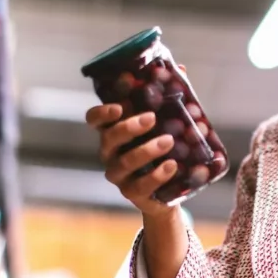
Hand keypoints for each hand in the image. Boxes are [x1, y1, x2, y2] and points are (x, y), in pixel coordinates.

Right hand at [86, 103, 178, 218]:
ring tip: (169, 141)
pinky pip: (141, 185)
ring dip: (147, 150)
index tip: (119, 108)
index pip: (95, 120)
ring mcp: (120, 175)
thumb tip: (182, 84)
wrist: (169, 189)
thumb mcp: (162, 127)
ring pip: (126, 162)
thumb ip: (164, 109)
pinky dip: (157, 175)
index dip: (102, 113)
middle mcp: (111, 153)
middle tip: (151, 118)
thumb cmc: (163, 150)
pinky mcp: (133, 193)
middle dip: (129, 127)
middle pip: (109, 138)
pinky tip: (171, 165)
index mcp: (114, 132)